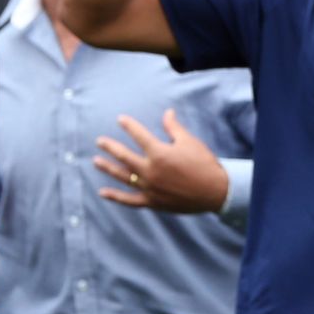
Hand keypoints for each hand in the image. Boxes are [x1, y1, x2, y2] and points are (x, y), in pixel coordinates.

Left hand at [93, 109, 228, 213]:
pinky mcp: (152, 201)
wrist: (216, 191)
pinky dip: (116, 197)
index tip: (120, 119)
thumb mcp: (190, 142)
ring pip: (122, 176)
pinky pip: (129, 200)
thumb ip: (174, 128)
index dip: (129, 125)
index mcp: (159, 153)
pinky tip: (103, 192)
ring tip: (96, 161)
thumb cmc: (204, 164)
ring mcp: (149, 187)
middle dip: (110, 147)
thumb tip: (167, 112)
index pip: (139, 135)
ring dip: (108, 168)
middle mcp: (150, 170)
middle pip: (124, 156)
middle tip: (100, 141)